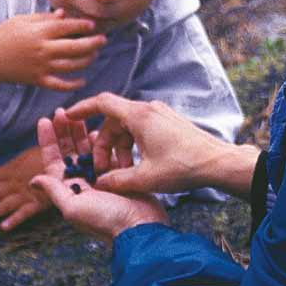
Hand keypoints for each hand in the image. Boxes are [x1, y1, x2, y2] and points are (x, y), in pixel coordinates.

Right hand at [0, 10, 106, 89]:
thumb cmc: (4, 35)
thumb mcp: (22, 20)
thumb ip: (44, 18)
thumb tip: (64, 14)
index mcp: (39, 32)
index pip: (67, 27)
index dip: (83, 25)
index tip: (93, 24)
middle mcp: (43, 49)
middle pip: (75, 47)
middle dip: (93, 43)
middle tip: (103, 40)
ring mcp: (41, 66)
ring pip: (72, 65)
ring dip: (87, 60)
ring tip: (94, 54)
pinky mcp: (38, 80)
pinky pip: (60, 84)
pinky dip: (73, 84)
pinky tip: (83, 80)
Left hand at [0, 146, 50, 230]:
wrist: (68, 163)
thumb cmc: (50, 156)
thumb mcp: (31, 153)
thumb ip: (18, 161)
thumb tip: (6, 165)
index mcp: (14, 167)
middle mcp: (16, 181)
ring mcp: (26, 193)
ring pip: (4, 204)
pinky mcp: (38, 203)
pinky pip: (24, 213)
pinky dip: (14, 220)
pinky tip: (3, 228)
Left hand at [30, 115, 167, 245]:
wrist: (141, 227)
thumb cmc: (107, 220)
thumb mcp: (74, 207)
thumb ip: (54, 191)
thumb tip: (33, 180)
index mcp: (70, 189)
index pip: (54, 160)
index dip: (48, 140)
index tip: (44, 120)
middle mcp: (83, 182)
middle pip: (70, 151)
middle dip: (65, 131)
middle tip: (62, 112)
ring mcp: (101, 178)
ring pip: (88, 149)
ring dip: (83, 133)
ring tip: (79, 116)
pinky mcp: (119, 174)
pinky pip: (108, 153)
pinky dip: (103, 141)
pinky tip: (99, 130)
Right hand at [63, 93, 253, 196]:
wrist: (218, 162)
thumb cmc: (184, 167)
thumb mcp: (146, 178)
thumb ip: (117, 180)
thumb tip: (99, 183)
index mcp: (139, 115)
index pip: (102, 102)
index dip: (81, 109)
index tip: (67, 117)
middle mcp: (148, 109)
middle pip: (113, 120)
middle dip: (104, 143)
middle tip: (102, 168)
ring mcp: (159, 114)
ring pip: (127, 126)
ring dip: (120, 147)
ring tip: (123, 172)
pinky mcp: (168, 122)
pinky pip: (141, 128)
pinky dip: (133, 144)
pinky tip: (137, 165)